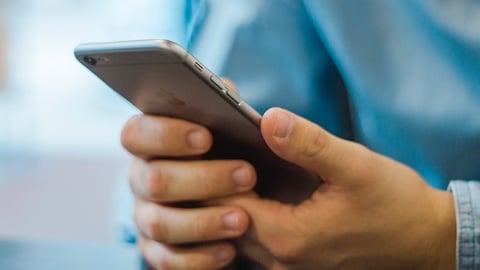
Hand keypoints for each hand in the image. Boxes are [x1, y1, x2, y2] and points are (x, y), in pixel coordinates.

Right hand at [122, 115, 255, 268]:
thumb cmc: (228, 152)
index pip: (136, 134)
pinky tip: (230, 250)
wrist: (235, 196)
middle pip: (153, 180)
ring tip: (242, 219)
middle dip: (201, 179)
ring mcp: (146, 215)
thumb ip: (230, 107)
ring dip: (202, 222)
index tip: (206, 138)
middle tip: (247, 175)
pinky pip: (169, 259)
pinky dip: (199, 257)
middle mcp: (142, 178)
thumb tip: (248, 104)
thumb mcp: (230, 126)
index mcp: (151, 143)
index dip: (166, 135)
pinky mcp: (157, 249)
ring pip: (159, 223)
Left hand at [213, 108, 456, 269]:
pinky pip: (255, 236)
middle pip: (225, 218)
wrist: (424, 240)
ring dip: (228, 197)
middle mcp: (279, 258)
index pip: (226, 203)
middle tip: (210, 144)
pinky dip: (246, 210)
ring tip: (227, 160)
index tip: (207, 138)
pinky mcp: (295, 259)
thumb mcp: (354, 166)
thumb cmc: (395, 205)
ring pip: (237, 229)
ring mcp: (286, 263)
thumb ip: (308, 144)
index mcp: (288, 236)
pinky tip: (252, 184)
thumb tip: (268, 119)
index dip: (213, 170)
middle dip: (213, 182)